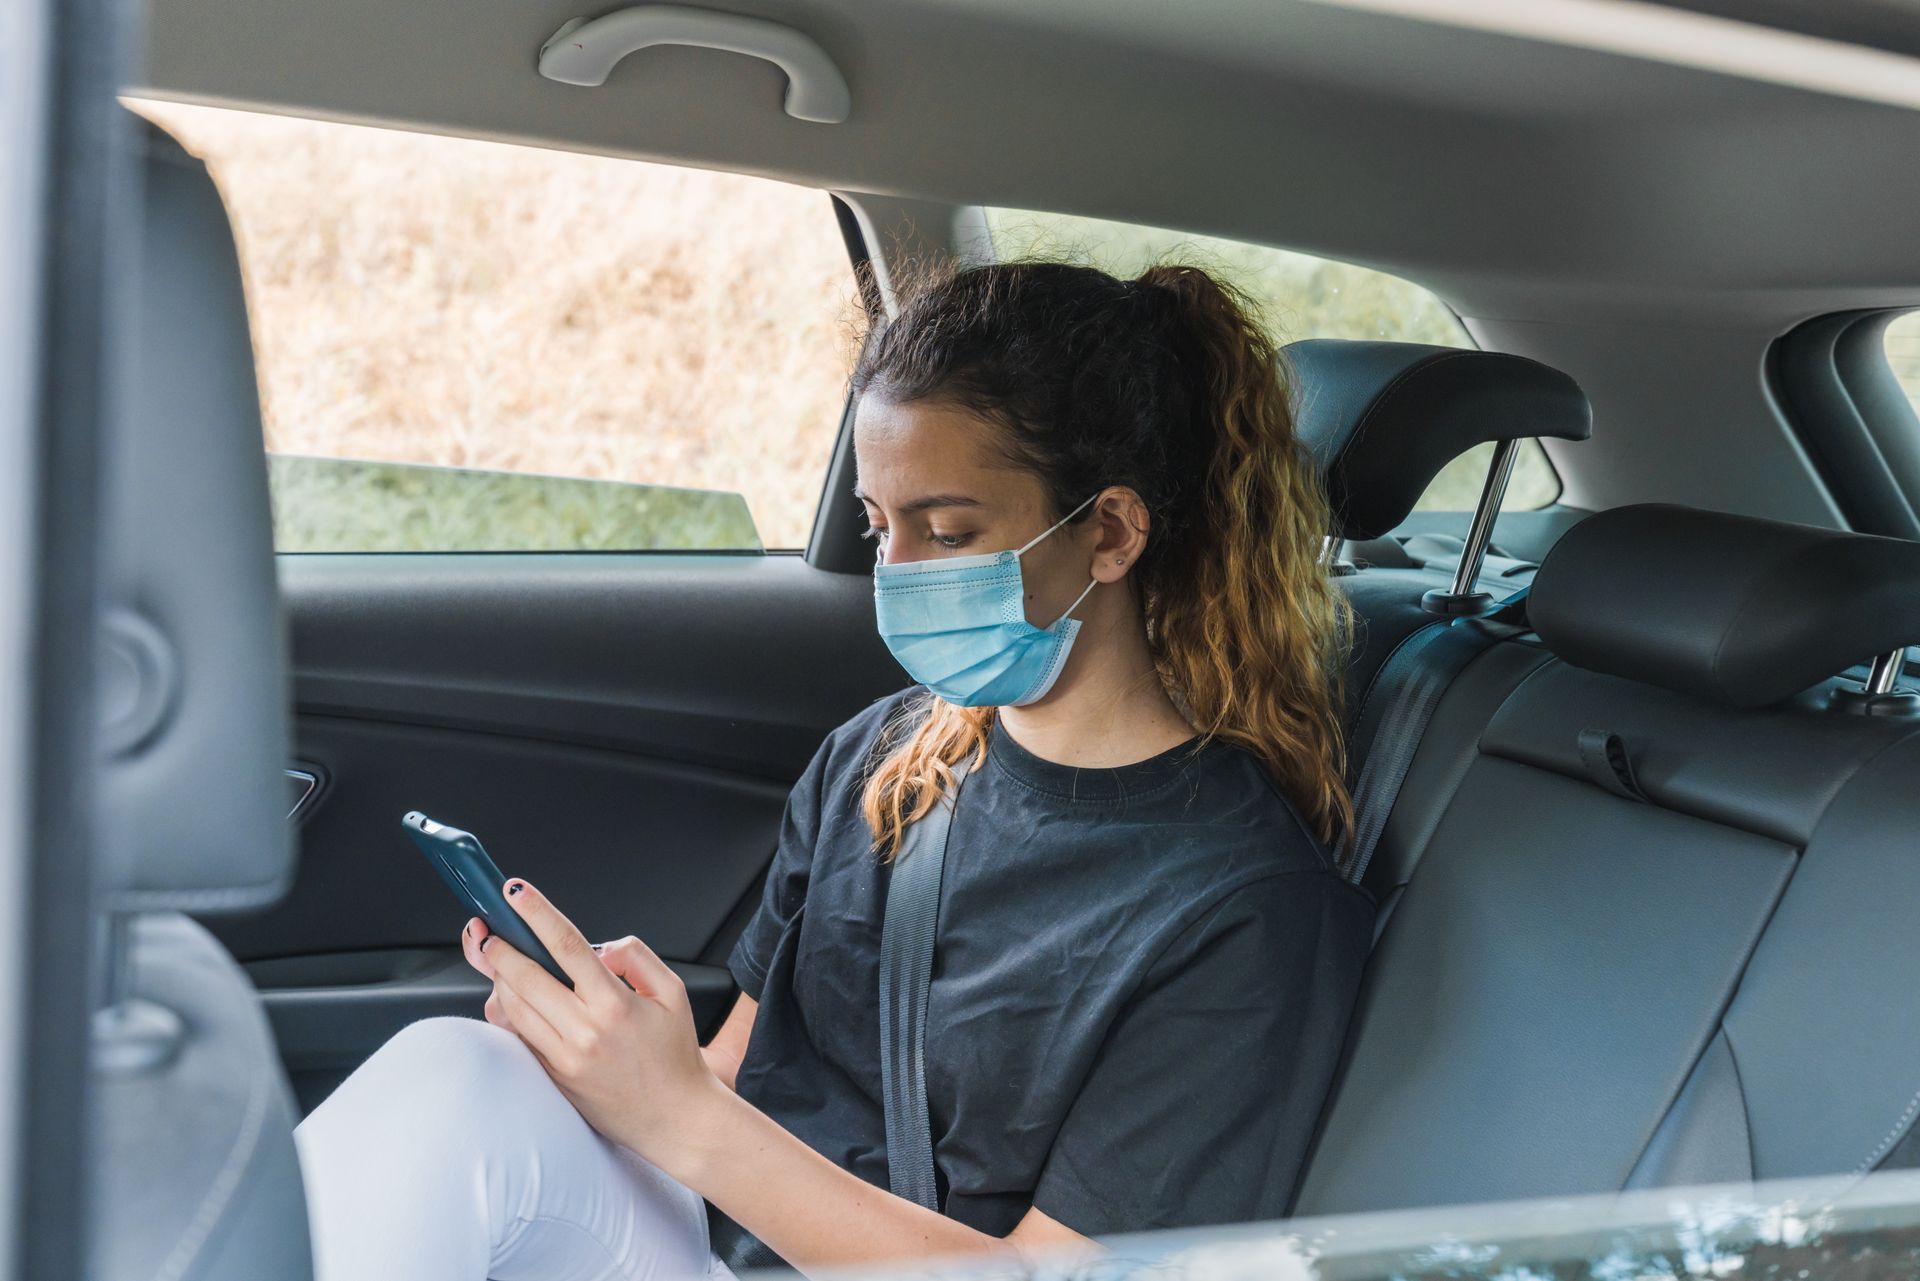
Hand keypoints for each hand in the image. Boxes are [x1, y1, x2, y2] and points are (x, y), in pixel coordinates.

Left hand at [459, 881, 722, 1166]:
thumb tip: (601, 947)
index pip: (567, 947)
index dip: (538, 913)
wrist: (675, 1118)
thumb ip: (638, 957)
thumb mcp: (673, 993)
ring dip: (499, 978)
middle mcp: (585, 1031)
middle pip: (526, 977)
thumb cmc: (675, 1055)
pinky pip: (519, 1037)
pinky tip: (507, 997)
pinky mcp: (554, 1078)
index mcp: (615, 1005)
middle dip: (501, 947)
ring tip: (498, 959)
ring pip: (514, 1008)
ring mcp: (565, 1058)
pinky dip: (507, 1012)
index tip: (515, 892)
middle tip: (489, 930)